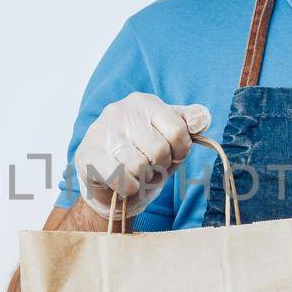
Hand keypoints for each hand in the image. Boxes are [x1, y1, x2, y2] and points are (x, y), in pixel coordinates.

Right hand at [73, 93, 210, 219]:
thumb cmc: (142, 156)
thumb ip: (186, 124)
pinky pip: (122, 180)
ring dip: (143, 178)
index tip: (173, 156)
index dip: (181, 151)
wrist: (106, 182)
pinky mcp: (88, 155)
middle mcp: (121, 111)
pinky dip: (128, 189)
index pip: (178, 130)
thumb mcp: (168, 137)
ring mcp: (102, 132)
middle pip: (160, 150)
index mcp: (144, 103)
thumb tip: (202, 119)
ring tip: (135, 173)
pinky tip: (121, 181)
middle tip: (150, 167)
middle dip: (160, 167)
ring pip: (140, 166)